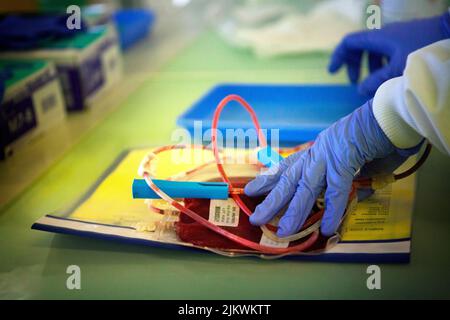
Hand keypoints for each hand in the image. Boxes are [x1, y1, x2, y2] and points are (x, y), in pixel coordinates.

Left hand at [245, 100, 416, 236]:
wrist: (390, 115)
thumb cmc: (374, 137)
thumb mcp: (355, 162)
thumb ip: (350, 181)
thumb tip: (350, 199)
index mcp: (316, 151)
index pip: (287, 167)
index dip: (269, 179)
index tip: (252, 189)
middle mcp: (316, 153)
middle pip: (288, 179)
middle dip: (270, 199)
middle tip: (255, 217)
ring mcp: (328, 156)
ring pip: (304, 187)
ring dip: (292, 210)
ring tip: (282, 230)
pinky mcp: (344, 160)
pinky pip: (336, 190)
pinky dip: (332, 209)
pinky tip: (326, 227)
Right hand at [329, 13, 449, 95]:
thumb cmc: (422, 54)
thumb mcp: (396, 71)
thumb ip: (376, 82)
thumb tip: (360, 90)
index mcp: (377, 38)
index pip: (348, 43)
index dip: (338, 57)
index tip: (332, 73)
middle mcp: (384, 34)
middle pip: (359, 48)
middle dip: (354, 66)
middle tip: (354, 84)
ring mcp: (396, 36)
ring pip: (374, 51)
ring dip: (369, 69)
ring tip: (373, 85)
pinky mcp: (407, 41)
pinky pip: (387, 51)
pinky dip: (382, 65)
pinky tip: (389, 78)